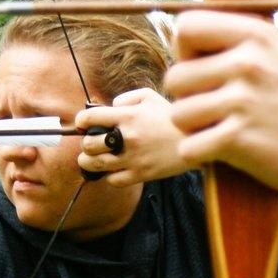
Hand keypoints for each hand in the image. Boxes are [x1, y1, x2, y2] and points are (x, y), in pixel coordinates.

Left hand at [75, 89, 189, 184]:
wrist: (197, 139)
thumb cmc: (173, 117)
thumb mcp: (151, 97)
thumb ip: (126, 98)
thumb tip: (110, 107)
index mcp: (128, 116)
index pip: (89, 118)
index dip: (81, 121)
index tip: (82, 124)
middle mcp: (126, 138)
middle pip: (88, 144)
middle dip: (86, 143)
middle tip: (92, 143)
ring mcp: (132, 158)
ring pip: (94, 164)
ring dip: (90, 161)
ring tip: (93, 158)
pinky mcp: (140, 175)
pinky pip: (112, 180)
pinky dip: (110, 175)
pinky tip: (115, 169)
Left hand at [165, 12, 277, 192]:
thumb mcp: (273, 53)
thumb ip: (231, 40)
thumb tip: (176, 31)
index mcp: (256, 34)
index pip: (186, 26)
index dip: (186, 52)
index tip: (207, 69)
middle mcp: (248, 63)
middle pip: (174, 77)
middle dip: (187, 98)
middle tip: (217, 108)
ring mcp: (243, 101)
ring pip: (178, 115)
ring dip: (193, 128)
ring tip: (223, 128)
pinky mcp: (238, 139)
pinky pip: (188, 147)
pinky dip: (200, 154)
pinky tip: (225, 150)